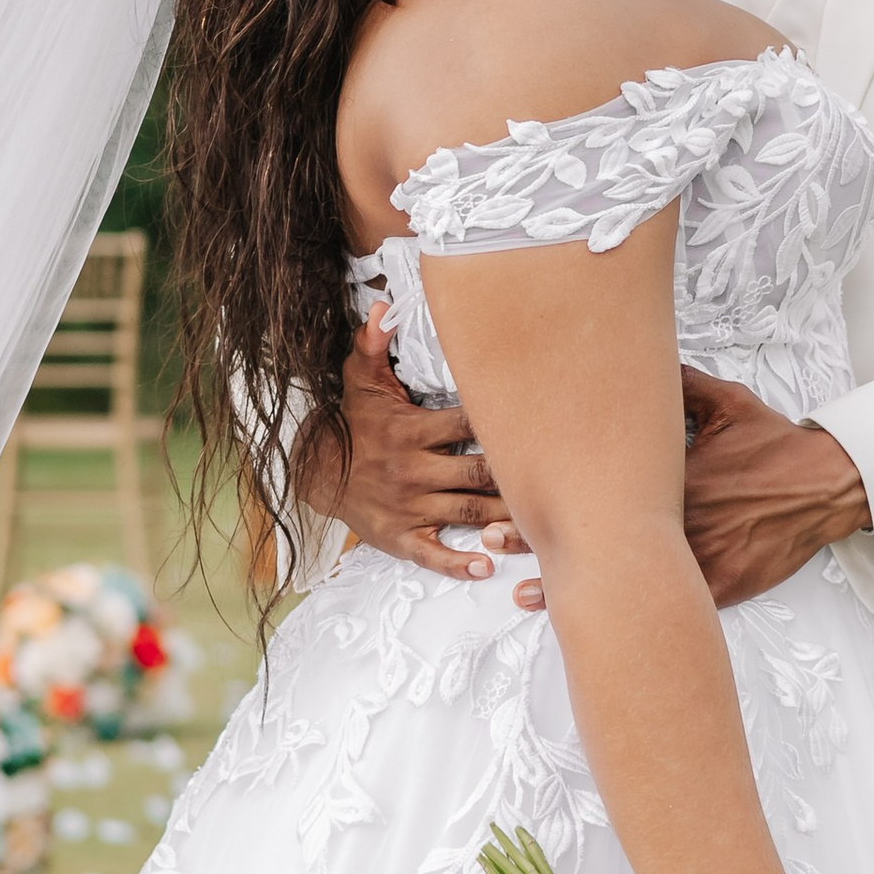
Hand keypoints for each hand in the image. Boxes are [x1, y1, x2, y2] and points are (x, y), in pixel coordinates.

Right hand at [324, 308, 522, 584]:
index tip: (537, 421)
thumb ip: (374, 343)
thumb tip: (384, 308)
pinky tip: (486, 565)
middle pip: (477, 472)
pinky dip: (458, 562)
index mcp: (411, 431)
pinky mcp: (400, 535)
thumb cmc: (353, 424)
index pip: (467, 424)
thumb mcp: (360, 380)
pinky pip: (432, 553)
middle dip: (516, 475)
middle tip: (557, 474)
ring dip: (505, 518)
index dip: (503, 423)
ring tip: (543, 519)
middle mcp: (413, 470)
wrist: (316, 471)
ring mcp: (408, 506)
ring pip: (467, 512)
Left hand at [506, 365, 869, 614]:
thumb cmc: (775, 442)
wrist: (825, 485)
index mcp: (670, 471)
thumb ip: (677, 387)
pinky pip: (673, 604)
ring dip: (575, 586)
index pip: (597, 481)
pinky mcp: (723, 583)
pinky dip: (634, 619)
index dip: (552, 487)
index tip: (507, 488)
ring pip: (627, 576)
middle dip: (544, 537)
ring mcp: (700, 553)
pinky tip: (599, 632)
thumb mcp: (725, 402)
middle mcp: (678, 514)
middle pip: (599, 530)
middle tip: (493, 540)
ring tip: (523, 596)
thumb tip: (637, 362)